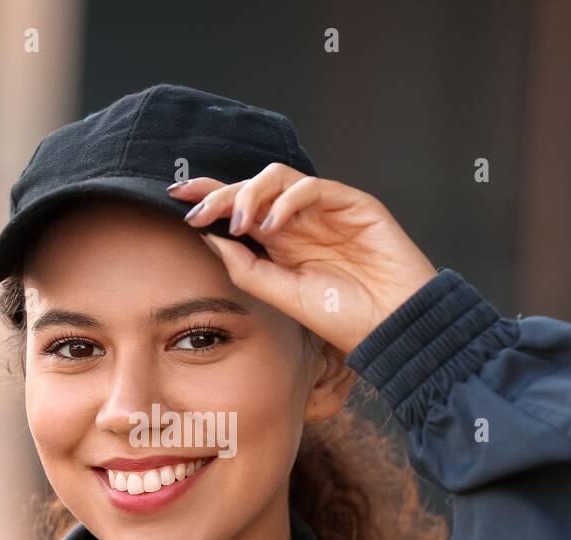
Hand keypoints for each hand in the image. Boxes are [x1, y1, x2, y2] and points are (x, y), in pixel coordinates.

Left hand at [167, 163, 437, 353]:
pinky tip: (273, 225)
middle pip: (253, 188)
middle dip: (220, 193)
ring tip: (240, 222)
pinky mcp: (353, 204)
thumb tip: (209, 239)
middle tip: (197, 210)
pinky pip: (312, 187)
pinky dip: (287, 201)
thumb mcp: (284, 296)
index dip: (210, 198)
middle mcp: (300, 221)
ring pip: (279, 179)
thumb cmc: (345, 319)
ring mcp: (326, 210)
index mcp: (282, 242)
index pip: (240, 209)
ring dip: (251, 194)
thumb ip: (248, 268)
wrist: (394, 328)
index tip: (176, 200)